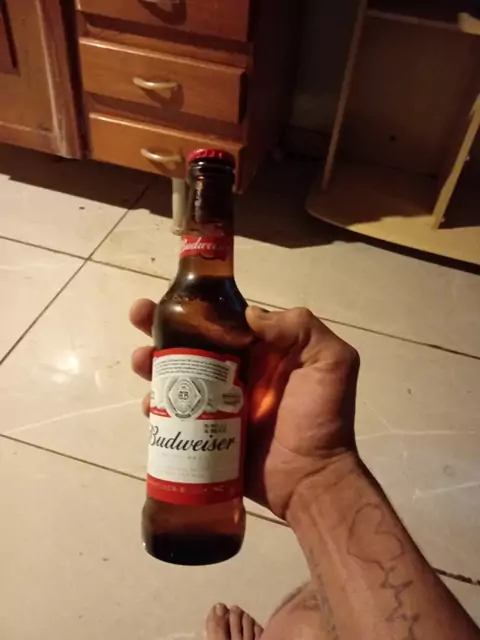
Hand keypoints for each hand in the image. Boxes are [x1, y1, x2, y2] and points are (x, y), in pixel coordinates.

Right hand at [130, 302, 359, 519]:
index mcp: (263, 352)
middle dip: (162, 327)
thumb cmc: (321, 418)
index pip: (225, 321)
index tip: (173, 298)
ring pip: (178, 376)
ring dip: (152, 363)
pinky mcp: (206, 431)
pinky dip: (157, 407)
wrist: (311, 479)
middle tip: (140, 317)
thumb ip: (301, 329)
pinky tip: (149, 404)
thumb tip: (249, 313)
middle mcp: (237, 372)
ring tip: (140, 361)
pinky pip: (176, 415)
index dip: (198, 307)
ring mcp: (218, 403)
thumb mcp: (331, 362)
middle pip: (193, 343)